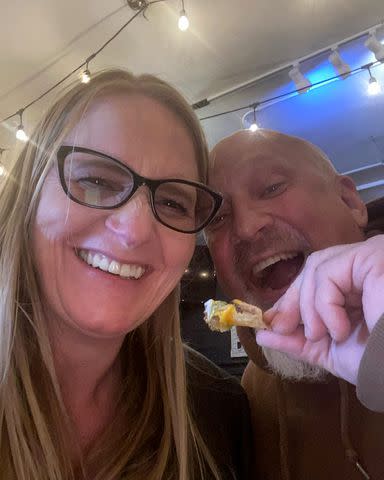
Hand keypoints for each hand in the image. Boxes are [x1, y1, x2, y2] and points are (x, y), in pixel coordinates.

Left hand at [256, 235, 383, 384]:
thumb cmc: (374, 361)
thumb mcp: (328, 350)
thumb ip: (296, 340)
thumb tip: (262, 334)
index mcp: (356, 284)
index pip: (316, 276)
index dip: (291, 298)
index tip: (273, 323)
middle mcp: (362, 266)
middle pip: (314, 266)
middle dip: (292, 299)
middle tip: (282, 327)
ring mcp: (367, 258)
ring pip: (317, 267)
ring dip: (308, 307)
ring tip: (319, 334)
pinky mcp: (371, 257)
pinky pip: (329, 273)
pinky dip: (324, 304)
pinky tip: (339, 329)